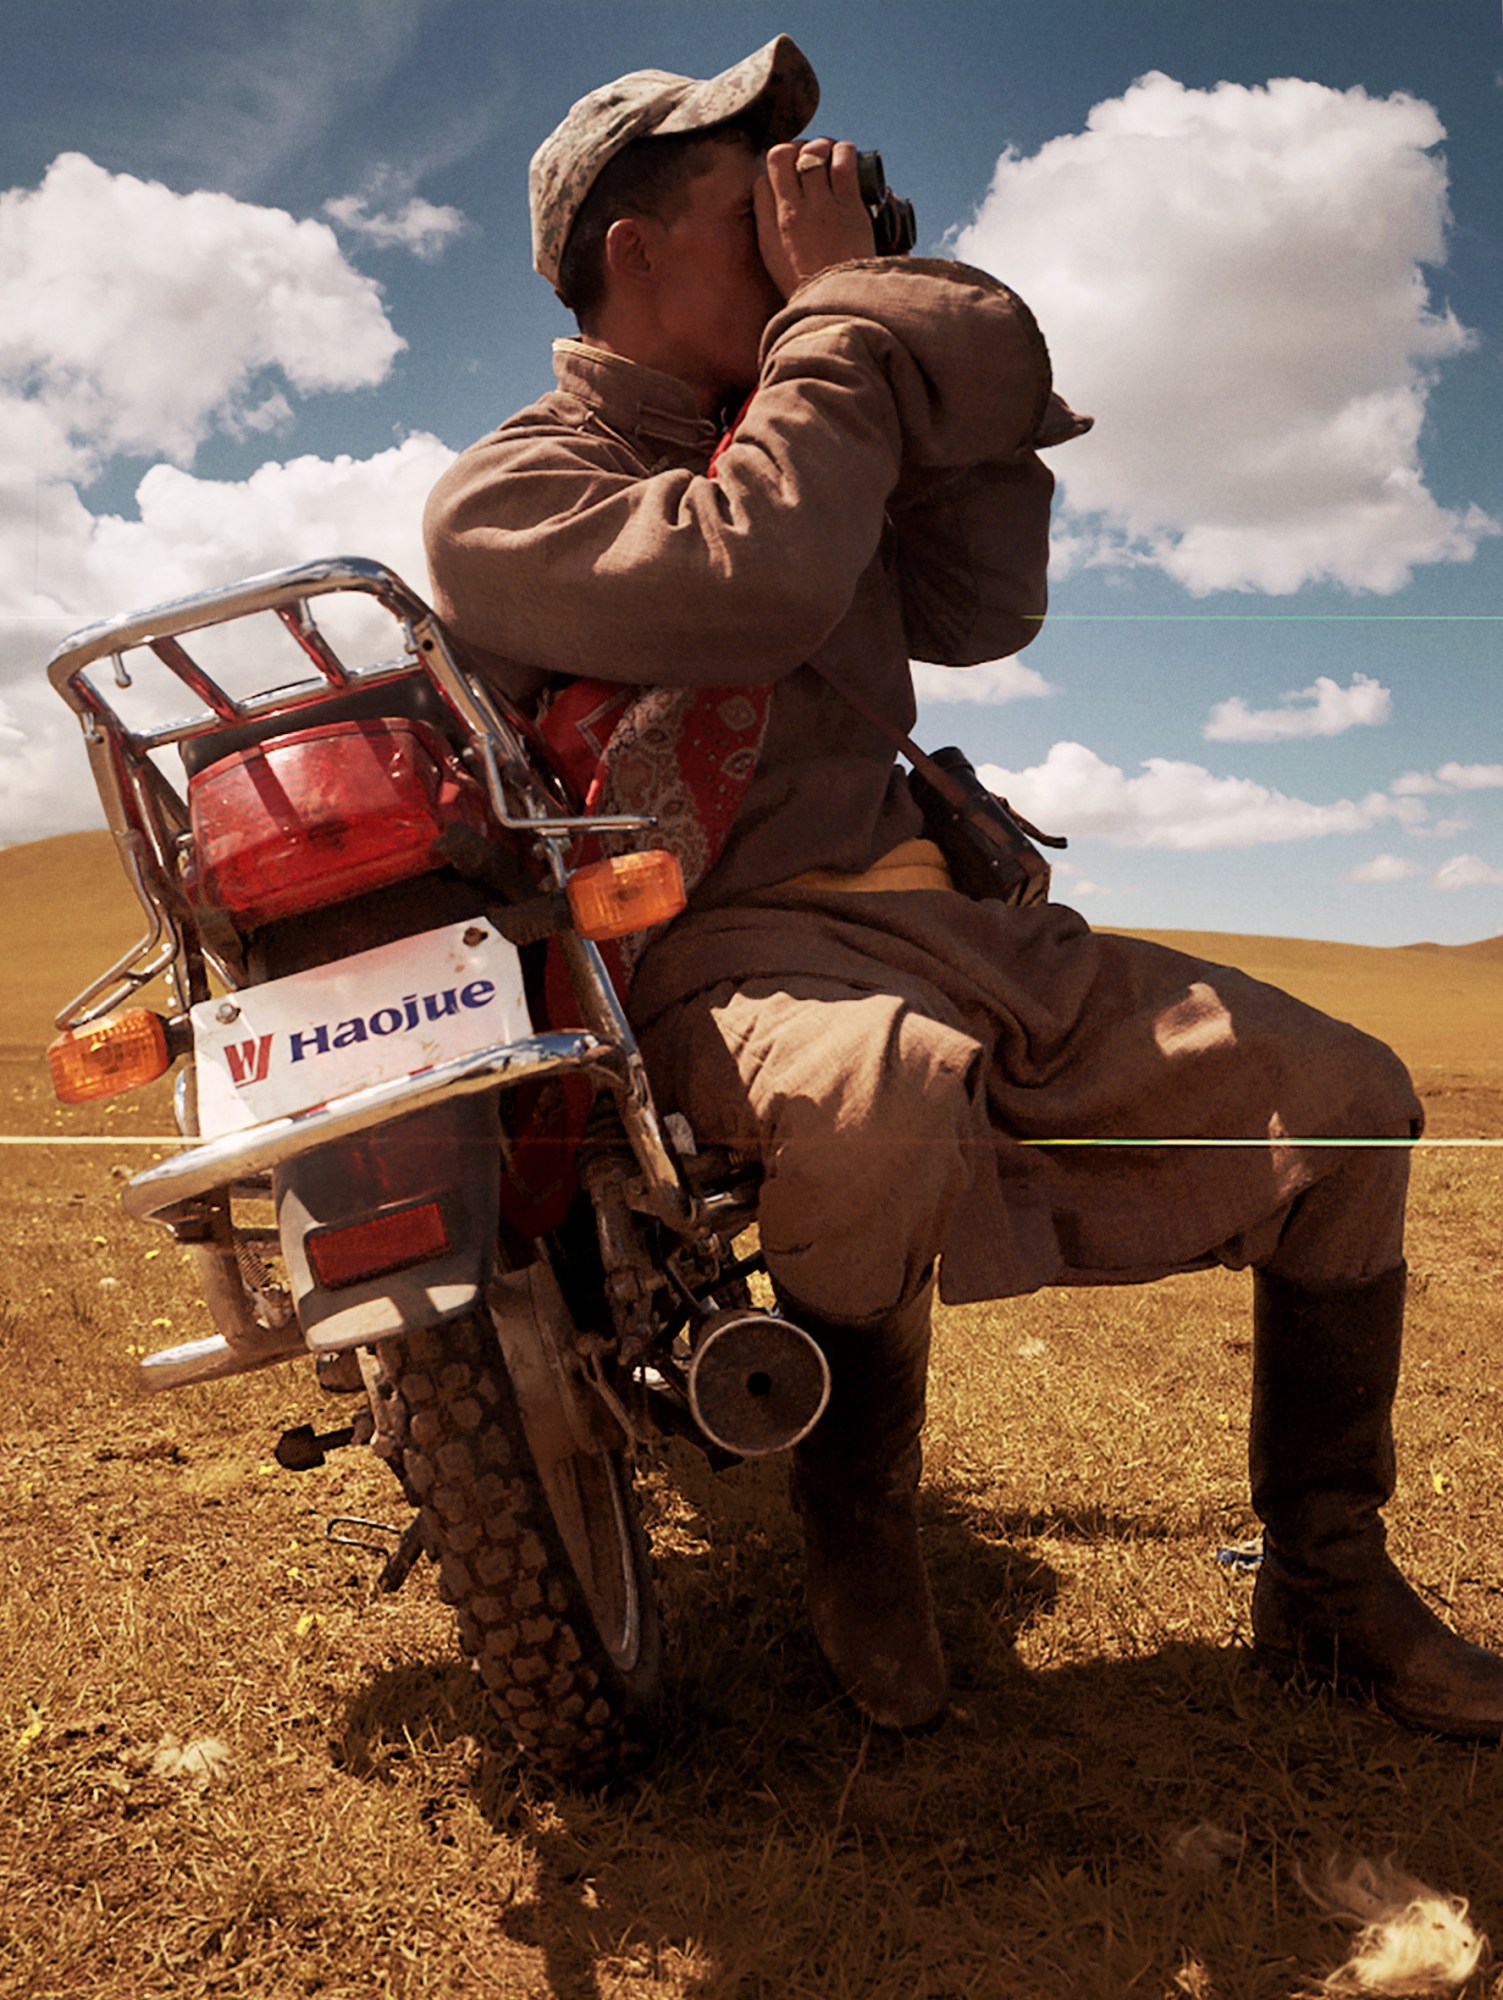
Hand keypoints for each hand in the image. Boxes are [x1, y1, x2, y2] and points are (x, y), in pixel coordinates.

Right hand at [754, 138, 875, 297]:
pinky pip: (843, 161)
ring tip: (830, 156)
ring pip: (814, 152)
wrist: (839, 308)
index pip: (760, 180)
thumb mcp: (775, 264)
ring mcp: (821, 207)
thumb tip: (772, 202)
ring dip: (823, 146)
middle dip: (795, 149)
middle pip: (781, 155)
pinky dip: (845, 152)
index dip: (774, 174)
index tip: (788, 178)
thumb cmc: (810, 290)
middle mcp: (791, 212)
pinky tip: (848, 158)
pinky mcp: (849, 207)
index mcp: (769, 229)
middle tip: (810, 158)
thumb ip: (770, 231)